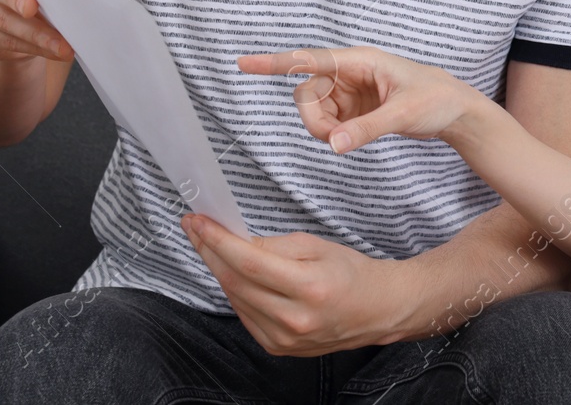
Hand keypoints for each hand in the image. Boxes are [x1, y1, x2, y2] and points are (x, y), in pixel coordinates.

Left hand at [180, 213, 415, 354]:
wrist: (376, 310)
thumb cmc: (349, 272)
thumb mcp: (316, 246)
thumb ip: (273, 245)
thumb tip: (236, 241)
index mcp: (308, 288)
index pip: (249, 263)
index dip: (217, 240)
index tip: (197, 221)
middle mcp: (294, 319)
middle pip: (235, 282)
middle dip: (209, 251)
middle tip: (194, 228)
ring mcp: (284, 339)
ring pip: (235, 299)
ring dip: (218, 269)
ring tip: (211, 245)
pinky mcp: (278, 348)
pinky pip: (244, 315)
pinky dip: (234, 291)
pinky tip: (233, 273)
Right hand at [236, 46, 486, 152]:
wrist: (455, 111)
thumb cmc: (436, 100)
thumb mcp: (403, 114)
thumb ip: (366, 129)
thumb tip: (333, 145)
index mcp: (360, 61)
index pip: (309, 59)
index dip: (274, 62)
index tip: (243, 63)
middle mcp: (350, 72)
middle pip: (307, 94)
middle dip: (313, 120)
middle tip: (335, 139)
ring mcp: (350, 90)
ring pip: (315, 111)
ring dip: (324, 129)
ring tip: (353, 137)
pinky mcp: (354, 108)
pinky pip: (329, 122)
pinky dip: (334, 134)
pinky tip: (355, 136)